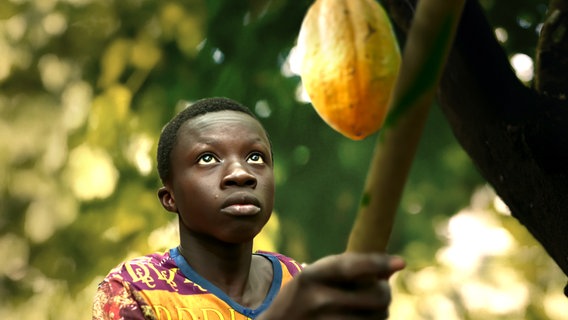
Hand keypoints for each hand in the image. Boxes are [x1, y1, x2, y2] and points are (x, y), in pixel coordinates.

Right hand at [259, 252, 404, 319]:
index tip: (401, 262)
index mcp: (312, 275)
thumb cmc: (305, 296)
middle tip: (380, 291)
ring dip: (380, 313)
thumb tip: (395, 264)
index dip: (378, 263)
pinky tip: (361, 318)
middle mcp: (317, 300)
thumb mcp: (316, 276)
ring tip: (368, 308)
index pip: (352, 267)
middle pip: (375, 296)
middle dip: (384, 293)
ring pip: (377, 317)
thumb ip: (349, 268)